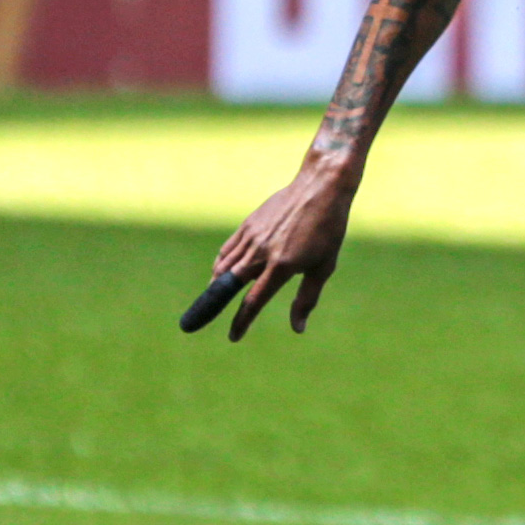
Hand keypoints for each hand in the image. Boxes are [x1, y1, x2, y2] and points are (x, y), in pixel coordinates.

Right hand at [201, 155, 359, 341]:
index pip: (254, 301)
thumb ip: (306, 298)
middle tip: (197, 322)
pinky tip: (220, 274)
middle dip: (213, 305)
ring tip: (212, 300)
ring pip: (224, 267)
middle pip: (228, 285)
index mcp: (282, 266)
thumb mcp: (324, 267)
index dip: (242, 322)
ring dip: (215, 286)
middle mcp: (261, 253)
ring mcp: (251, 237)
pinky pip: (227, 250)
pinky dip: (221, 265)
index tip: (233, 336)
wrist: (320, 187)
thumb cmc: (328, 230)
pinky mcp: (247, 225)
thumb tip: (297, 328)